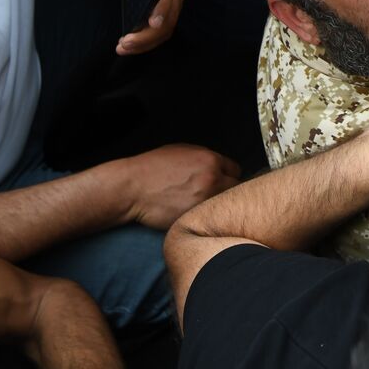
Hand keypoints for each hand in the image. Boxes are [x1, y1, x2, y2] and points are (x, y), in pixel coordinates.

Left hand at [108, 0, 184, 53]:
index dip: (162, 9)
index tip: (152, 22)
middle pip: (167, 19)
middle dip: (148, 35)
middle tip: (125, 43)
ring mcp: (171, 7)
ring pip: (164, 31)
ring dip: (145, 44)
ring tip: (122, 48)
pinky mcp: (164, 16)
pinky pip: (159, 34)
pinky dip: (145, 44)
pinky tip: (128, 46)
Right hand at [119, 145, 240, 229]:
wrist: (131, 188)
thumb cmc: (153, 167)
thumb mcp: (182, 150)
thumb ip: (205, 158)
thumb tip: (219, 165)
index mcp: (210, 160)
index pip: (236, 170)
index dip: (229, 176)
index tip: (223, 181)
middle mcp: (212, 179)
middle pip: (236, 188)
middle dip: (227, 191)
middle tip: (215, 195)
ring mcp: (204, 200)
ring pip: (224, 205)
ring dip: (218, 205)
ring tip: (206, 206)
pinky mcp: (195, 217)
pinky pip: (209, 218)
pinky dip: (206, 218)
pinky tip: (196, 215)